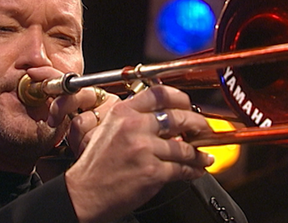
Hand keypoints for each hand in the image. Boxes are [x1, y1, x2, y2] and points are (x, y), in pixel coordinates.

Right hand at [64, 85, 214, 222]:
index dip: (180, 97)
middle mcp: (134, 127)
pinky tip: (196, 170)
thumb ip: (133, 118)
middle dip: (198, 124)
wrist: (84, 194)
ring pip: (184, 146)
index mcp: (123, 113)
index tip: (188, 104)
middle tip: (204, 128)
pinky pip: (181, 168)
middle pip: (178, 117)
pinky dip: (193, 170)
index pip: (159, 93)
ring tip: (203, 156)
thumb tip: (163, 116)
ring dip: (198, 153)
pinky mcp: (152, 172)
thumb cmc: (95, 166)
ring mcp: (144, 149)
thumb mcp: (107, 130)